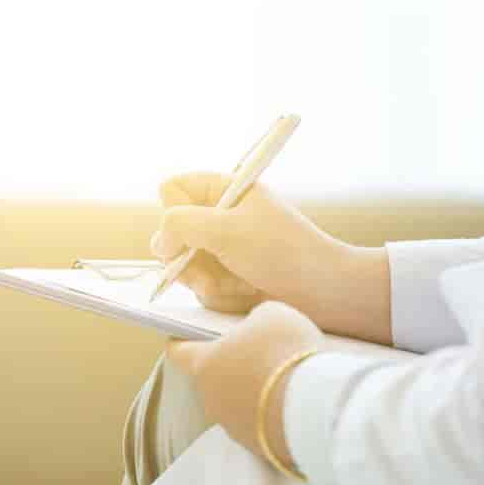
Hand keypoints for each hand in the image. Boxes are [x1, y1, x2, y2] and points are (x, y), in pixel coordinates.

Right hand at [151, 172, 350, 313]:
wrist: (324, 292)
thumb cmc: (282, 252)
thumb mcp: (226, 229)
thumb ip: (181, 224)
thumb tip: (159, 241)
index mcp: (226, 190)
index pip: (173, 190)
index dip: (173, 211)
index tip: (189, 230)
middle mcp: (221, 217)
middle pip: (173, 233)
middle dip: (189, 257)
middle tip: (209, 266)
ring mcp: (224, 249)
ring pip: (185, 266)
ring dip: (208, 280)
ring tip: (238, 284)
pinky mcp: (230, 278)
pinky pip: (204, 288)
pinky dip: (222, 295)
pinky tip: (247, 294)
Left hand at [167, 301, 322, 467]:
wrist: (314, 406)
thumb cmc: (284, 351)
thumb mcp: (272, 315)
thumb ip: (255, 320)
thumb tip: (257, 330)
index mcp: (204, 365)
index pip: (179, 352)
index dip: (183, 341)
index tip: (188, 335)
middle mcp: (211, 400)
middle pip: (215, 377)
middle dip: (233, 364)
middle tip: (260, 350)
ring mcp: (234, 427)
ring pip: (239, 403)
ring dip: (256, 391)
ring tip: (288, 376)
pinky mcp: (260, 447)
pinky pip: (263, 423)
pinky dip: (276, 412)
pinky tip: (298, 400)